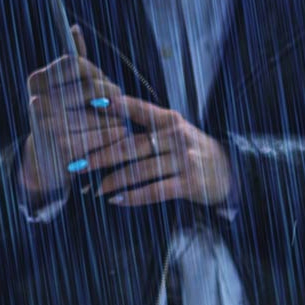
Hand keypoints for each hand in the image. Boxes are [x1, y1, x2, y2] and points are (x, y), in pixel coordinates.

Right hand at [17, 28, 133, 199]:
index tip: (103, 84)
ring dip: (116, 120)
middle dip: (110, 96)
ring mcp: (47, 123)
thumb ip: (73, 62)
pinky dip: (113, 137)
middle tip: (116, 106)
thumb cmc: (63, 118)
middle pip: (90, 87)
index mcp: (37, 81)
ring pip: (100, 113)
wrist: (44, 162)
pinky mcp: (61, 146)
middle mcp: (37, 99)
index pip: (75, 62)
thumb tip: (74, 28)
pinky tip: (115, 139)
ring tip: (116, 125)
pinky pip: (101, 136)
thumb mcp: (64, 89)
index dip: (96, 73)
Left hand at [84, 96, 235, 207]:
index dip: (117, 106)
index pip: (139, 110)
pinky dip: (133, 196)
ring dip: (112, 181)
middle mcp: (176, 137)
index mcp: (169, 119)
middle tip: (76, 164)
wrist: (228, 170)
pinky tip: (115, 199)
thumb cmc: (188, 148)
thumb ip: (145, 124)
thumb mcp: (172, 129)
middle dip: (100, 156)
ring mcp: (184, 160)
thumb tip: (103, 120)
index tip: (92, 104)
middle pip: (131, 145)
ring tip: (91, 188)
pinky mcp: (190, 183)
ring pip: (140, 170)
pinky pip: (156, 191)